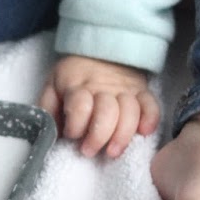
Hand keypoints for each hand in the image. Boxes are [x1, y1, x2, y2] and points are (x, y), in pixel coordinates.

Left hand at [38, 54, 159, 157]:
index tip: (71, 135)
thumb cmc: (73, 75)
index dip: (75, 124)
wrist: (101, 47)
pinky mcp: (142, 91)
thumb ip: (47, 107)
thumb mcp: (52, 85)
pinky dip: (151, 119)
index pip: (80, 105)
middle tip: (89, 151)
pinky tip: (144, 132)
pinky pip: (151, 104)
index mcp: (77, 85)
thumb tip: (48, 132)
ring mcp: (125, 90)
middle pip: (107, 112)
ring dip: (123, 134)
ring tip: (113, 152)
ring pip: (130, 111)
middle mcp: (103, 88)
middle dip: (98, 135)